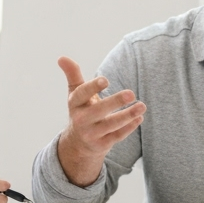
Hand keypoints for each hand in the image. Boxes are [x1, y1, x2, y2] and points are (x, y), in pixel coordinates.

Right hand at [55, 56, 145, 185]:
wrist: (78, 144)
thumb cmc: (81, 110)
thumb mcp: (75, 94)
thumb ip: (72, 74)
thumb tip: (61, 57)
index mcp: (75, 104)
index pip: (81, 94)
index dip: (92, 87)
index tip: (105, 80)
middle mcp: (81, 120)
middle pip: (98, 111)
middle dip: (115, 102)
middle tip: (131, 93)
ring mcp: (92, 133)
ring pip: (111, 125)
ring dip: (128, 116)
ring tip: (142, 106)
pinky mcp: (102, 144)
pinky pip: (117, 136)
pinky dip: (129, 127)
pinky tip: (139, 118)